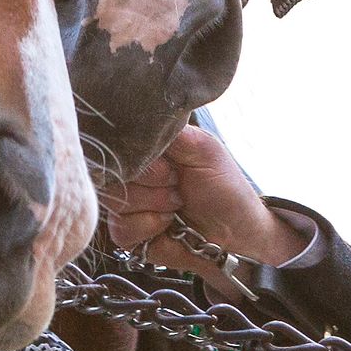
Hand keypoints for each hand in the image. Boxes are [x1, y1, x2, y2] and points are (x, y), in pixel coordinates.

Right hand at [106, 126, 299, 274]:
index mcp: (148, 151)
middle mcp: (133, 175)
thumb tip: (140, 117)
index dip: (142, 158)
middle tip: (178, 185)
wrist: (237, 233)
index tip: (170, 167)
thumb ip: (170, 131)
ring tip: (177, 205)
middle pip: (113, 174)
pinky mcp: (127, 233)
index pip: (119, 144)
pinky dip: (149, 227)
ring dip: (154, 205)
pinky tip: (167, 225)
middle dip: (153, 183)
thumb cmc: (224, 188)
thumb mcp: (203, 148)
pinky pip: (121, 229)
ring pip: (116, 202)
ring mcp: (128, 204)